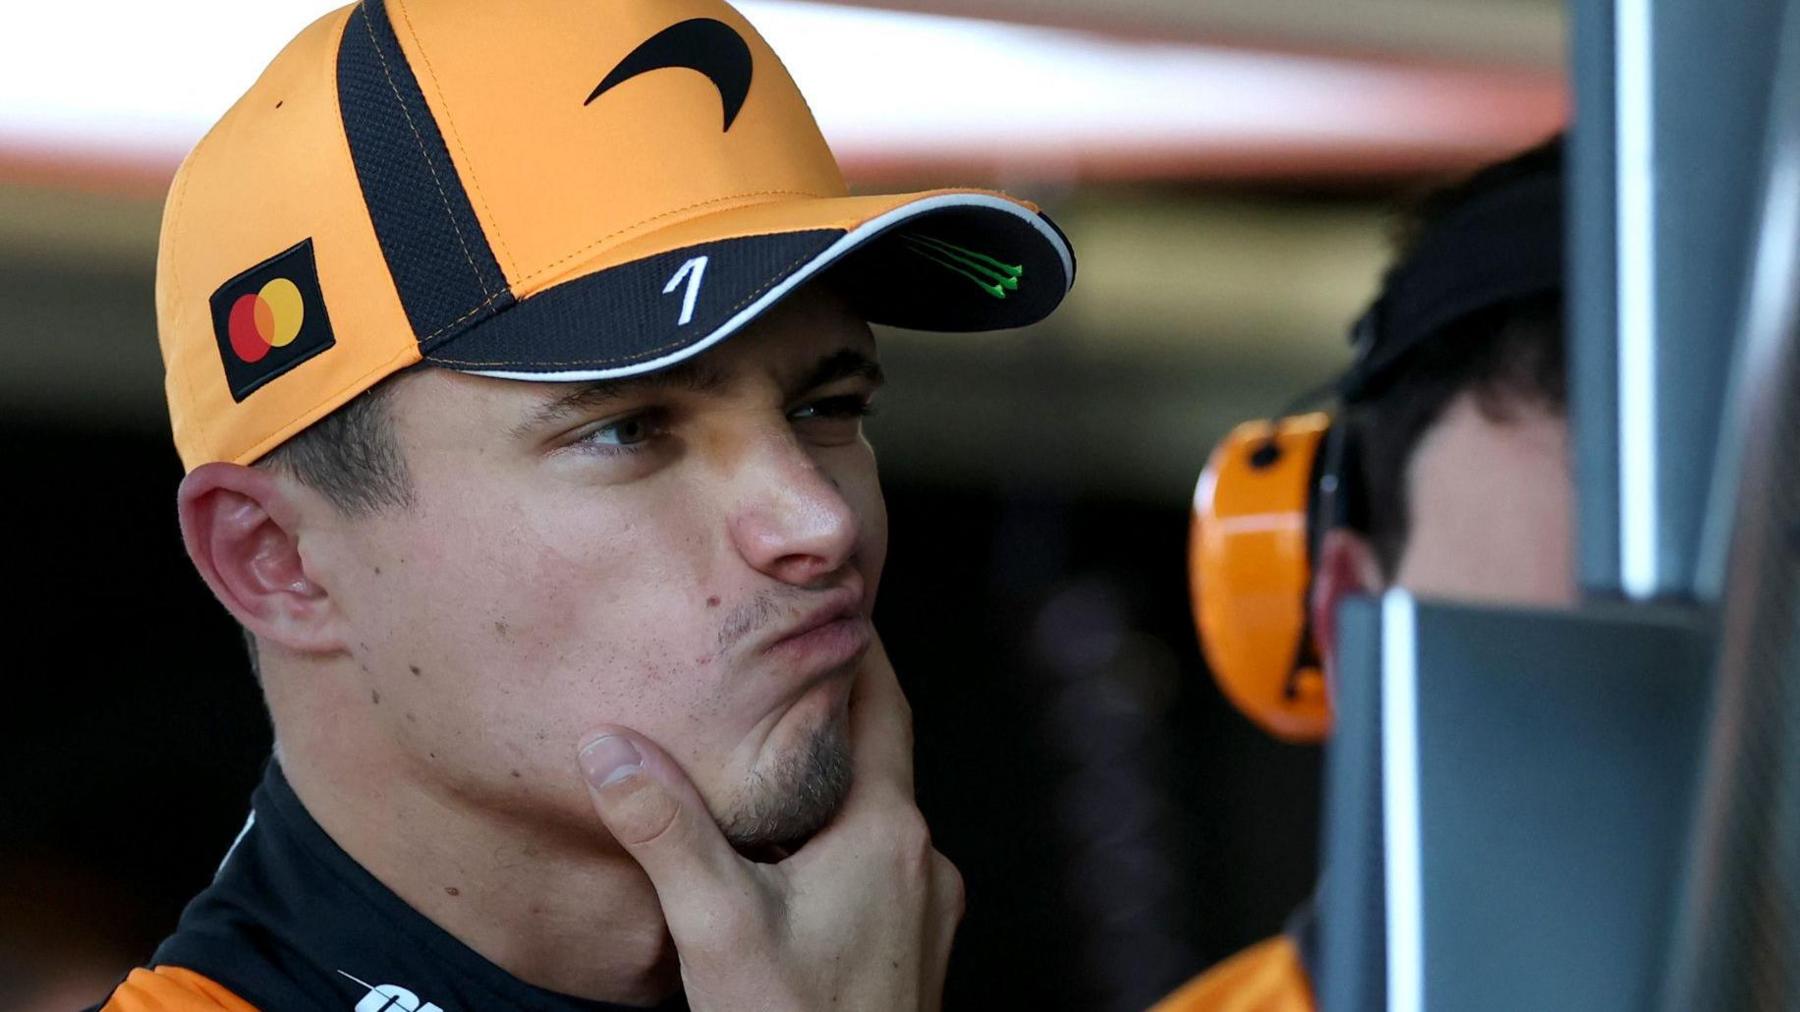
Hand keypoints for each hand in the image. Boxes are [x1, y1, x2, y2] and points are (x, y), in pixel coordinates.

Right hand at [575, 637, 962, 1010]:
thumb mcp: (717, 929)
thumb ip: (665, 831)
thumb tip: (609, 744)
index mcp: (887, 831)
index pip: (884, 702)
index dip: (856, 646)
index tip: (823, 600)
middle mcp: (922, 859)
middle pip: (883, 753)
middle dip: (832, 711)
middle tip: (774, 670)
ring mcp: (927, 908)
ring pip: (880, 812)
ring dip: (836, 780)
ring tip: (770, 759)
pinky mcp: (914, 947)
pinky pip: (882, 865)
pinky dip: (842, 838)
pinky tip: (788, 859)